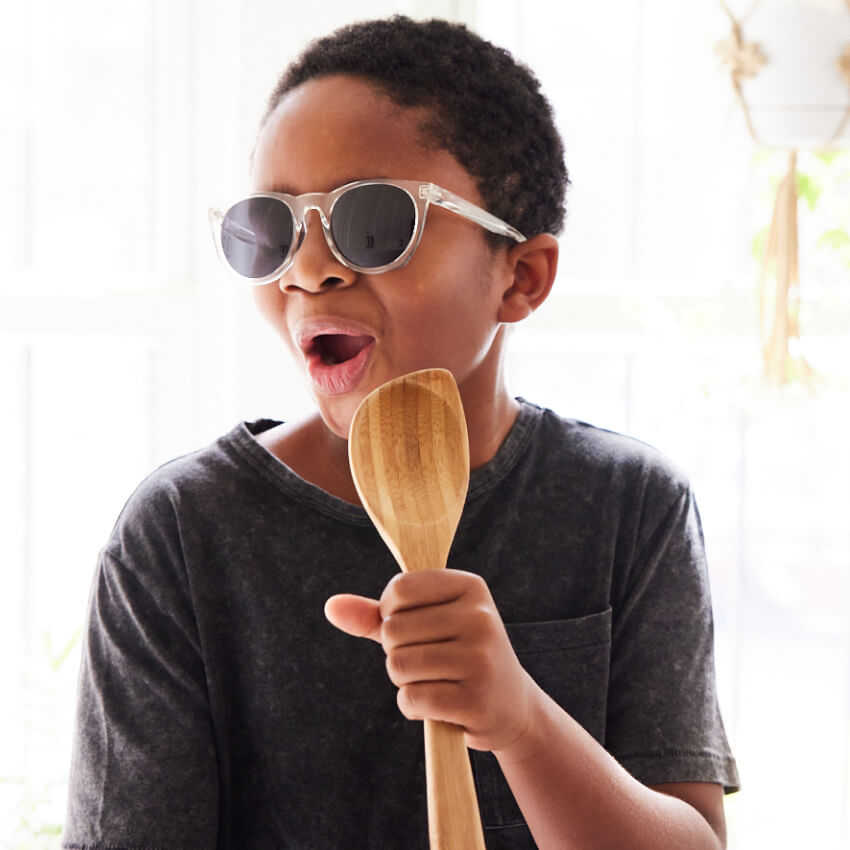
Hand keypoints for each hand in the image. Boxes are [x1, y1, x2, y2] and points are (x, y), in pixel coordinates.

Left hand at [325, 569, 535, 753]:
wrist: (512, 707)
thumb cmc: (458, 655)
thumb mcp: (424, 624)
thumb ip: (376, 614)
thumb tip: (331, 606)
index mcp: (470, 586)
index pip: (399, 588)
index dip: (391, 613)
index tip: (415, 627)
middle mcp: (480, 617)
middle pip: (394, 630)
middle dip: (397, 652)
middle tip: (430, 661)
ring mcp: (480, 658)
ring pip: (398, 665)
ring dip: (404, 681)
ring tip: (434, 681)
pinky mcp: (475, 699)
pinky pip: (411, 698)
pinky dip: (412, 706)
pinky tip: (439, 705)